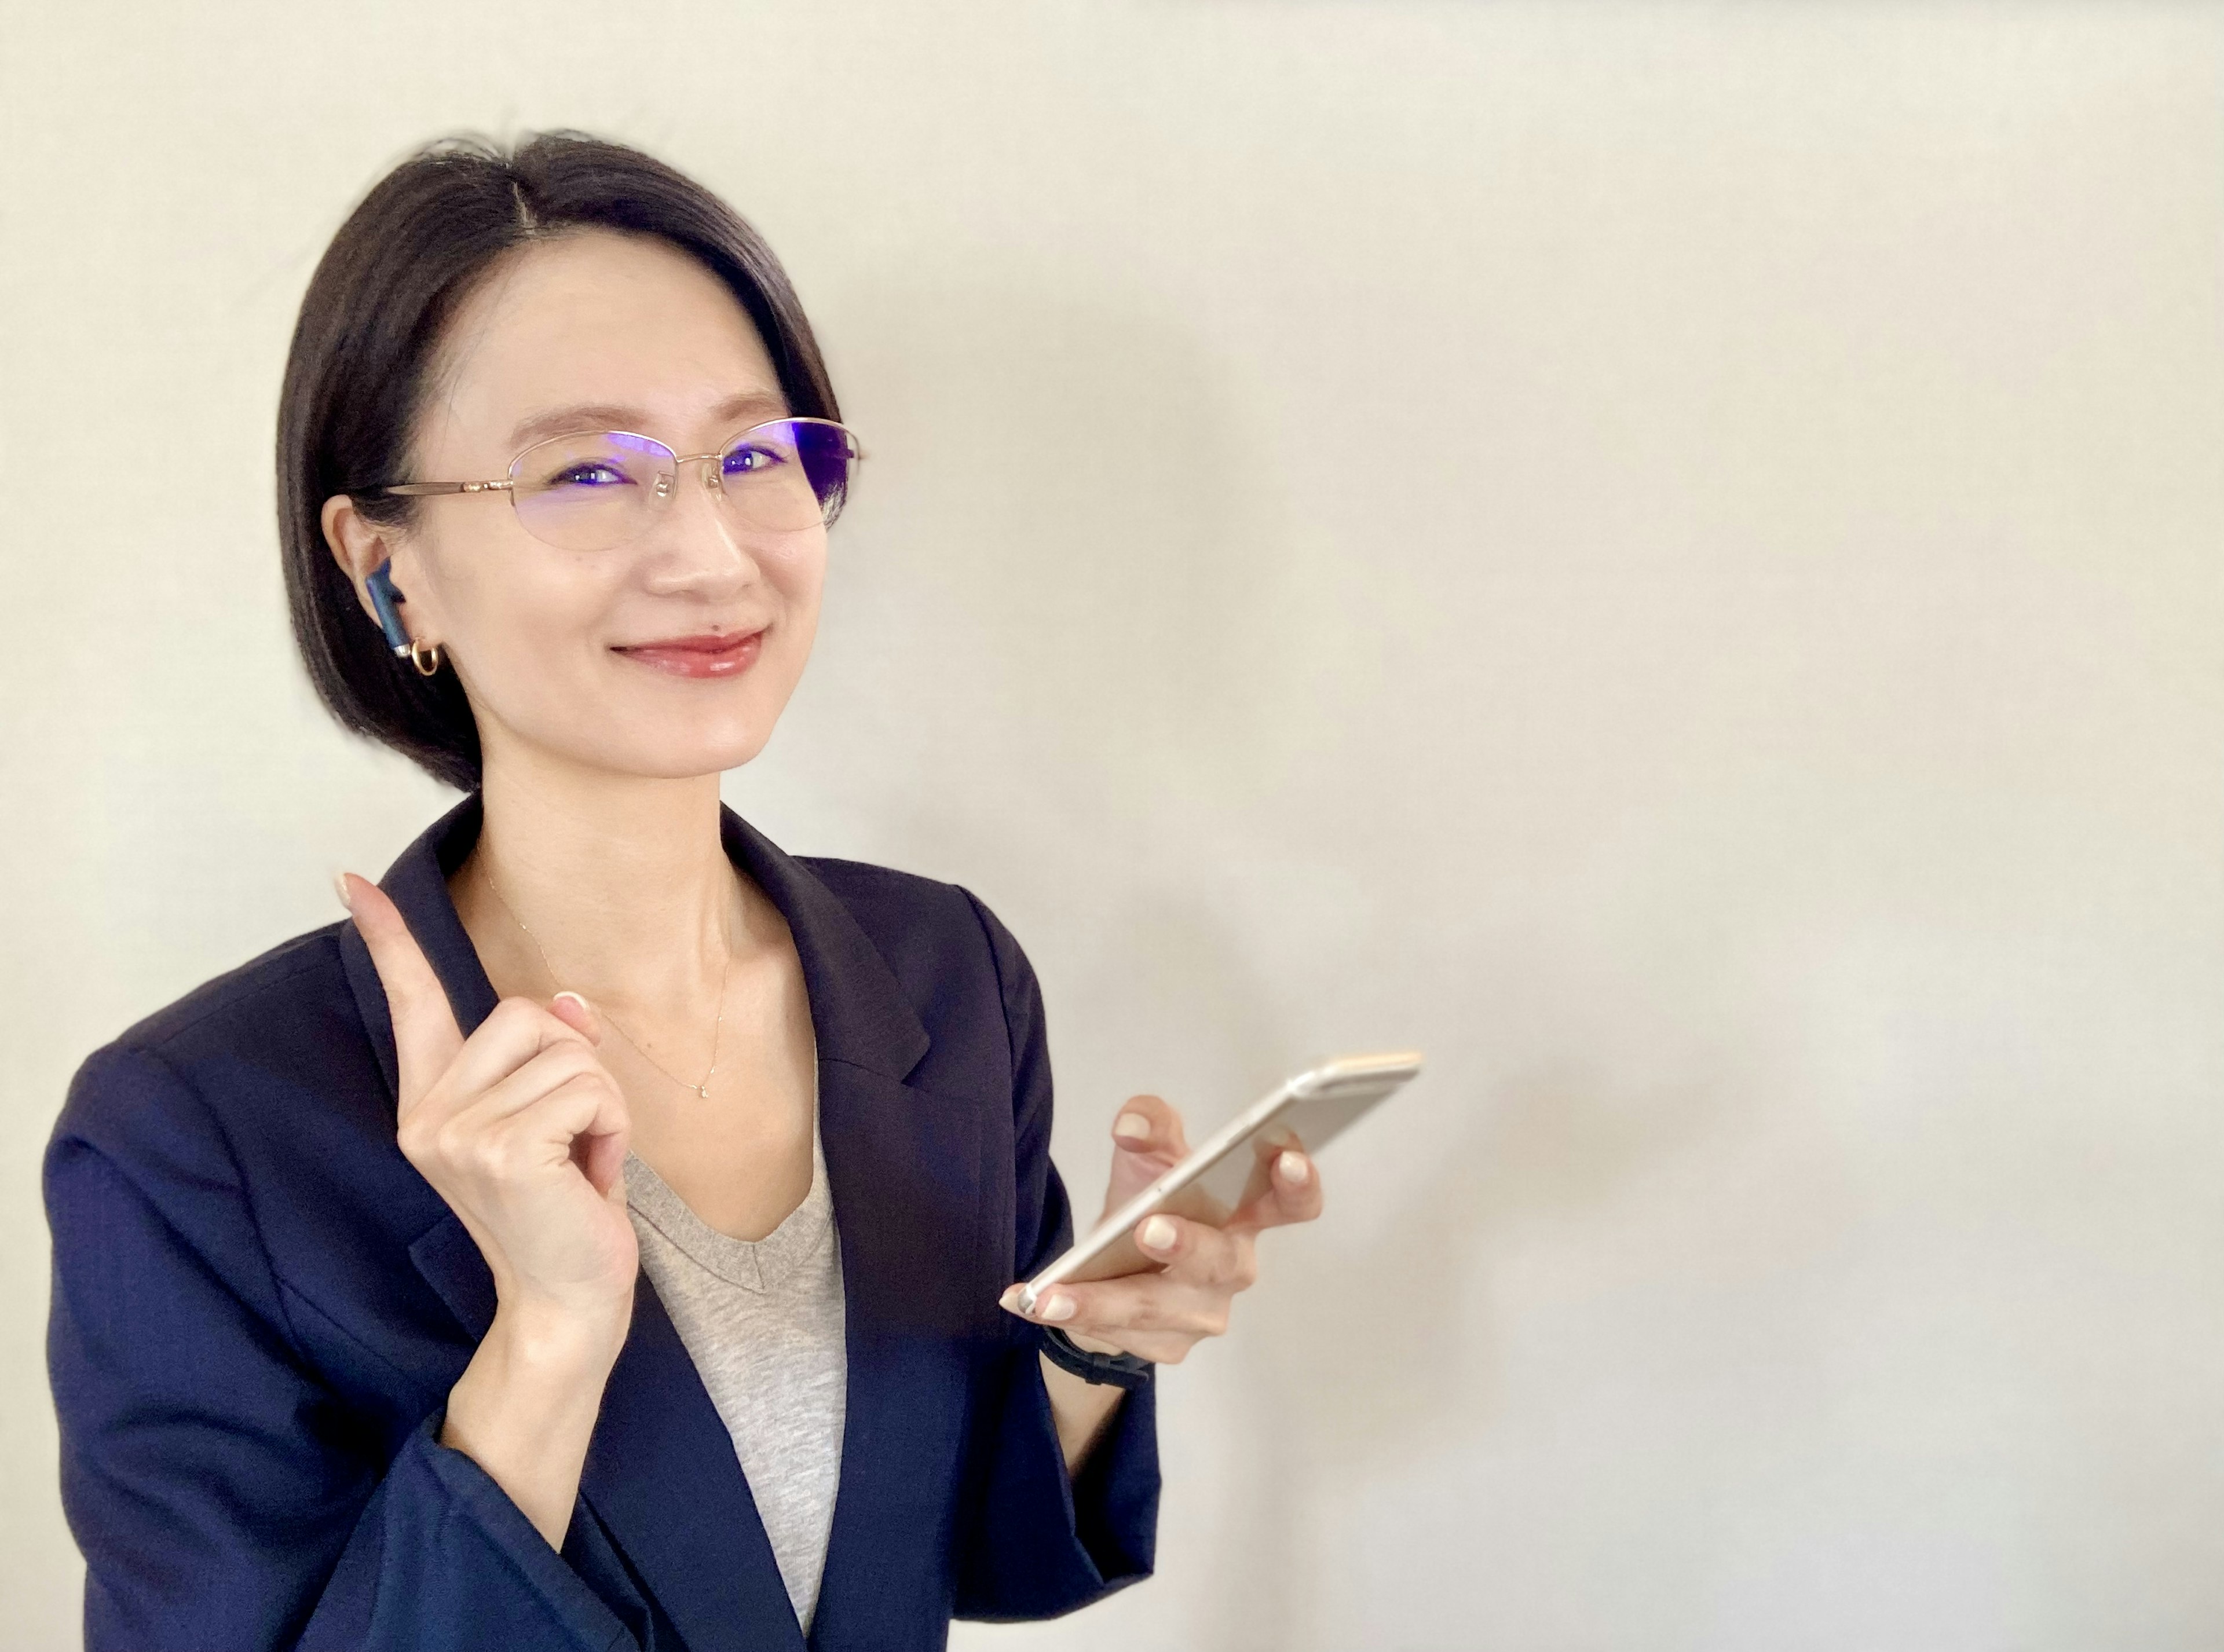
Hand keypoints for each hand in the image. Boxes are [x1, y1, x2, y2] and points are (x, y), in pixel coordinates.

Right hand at [341, 872, 637, 1340]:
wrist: (567, 1302)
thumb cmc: (564, 1214)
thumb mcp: (556, 1122)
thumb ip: (548, 1059)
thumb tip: (566, 1004)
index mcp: (433, 1103)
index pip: (410, 1004)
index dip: (388, 939)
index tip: (354, 881)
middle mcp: (429, 1114)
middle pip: (526, 1014)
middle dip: (577, 1066)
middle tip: (573, 1139)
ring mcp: (457, 1132)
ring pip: (569, 1052)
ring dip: (602, 1104)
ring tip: (582, 1164)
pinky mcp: (500, 1148)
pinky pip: (590, 1089)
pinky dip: (613, 1128)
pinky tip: (591, 1177)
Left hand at [1002, 1093, 1323, 1364]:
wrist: (1117, 1264)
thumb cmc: (1151, 1201)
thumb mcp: (1150, 1156)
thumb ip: (1150, 1126)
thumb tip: (1132, 1124)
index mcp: (1245, 1214)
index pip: (1291, 1202)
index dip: (1298, 1185)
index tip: (1284, 1159)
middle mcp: (1233, 1266)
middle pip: (1220, 1261)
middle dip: (1186, 1245)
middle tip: (1148, 1228)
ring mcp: (1203, 1313)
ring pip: (1155, 1308)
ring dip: (1100, 1300)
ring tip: (1050, 1294)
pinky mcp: (1167, 1345)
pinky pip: (1118, 1335)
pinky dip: (1071, 1315)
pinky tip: (1032, 1302)